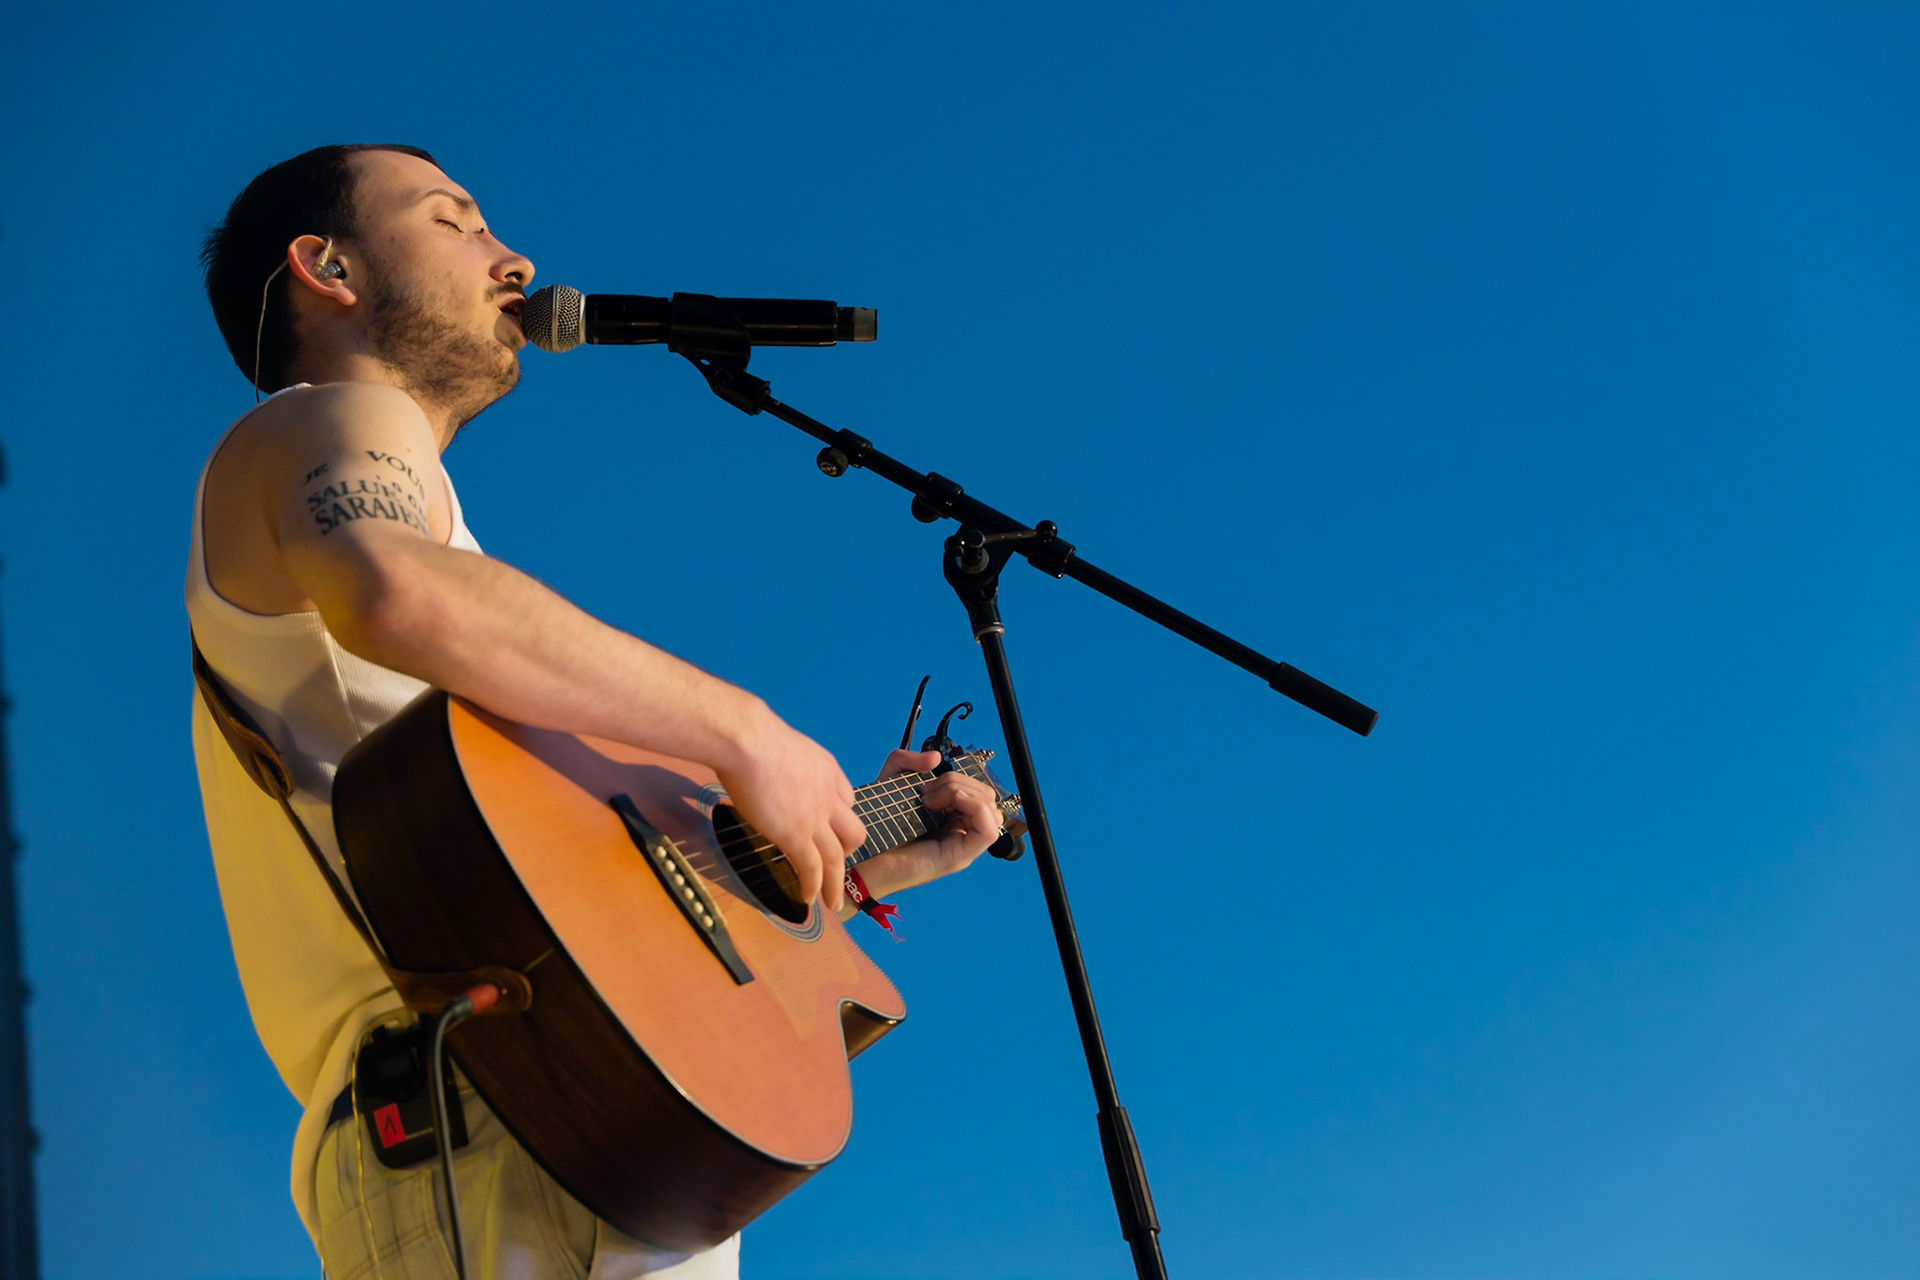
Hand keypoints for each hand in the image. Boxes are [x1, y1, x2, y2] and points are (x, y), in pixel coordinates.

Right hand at [715, 714, 864, 911]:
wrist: (748, 741)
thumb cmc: (753, 737)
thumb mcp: (784, 745)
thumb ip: (786, 762)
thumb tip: (767, 764)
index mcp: (829, 772)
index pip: (848, 801)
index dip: (841, 819)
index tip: (830, 830)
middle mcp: (830, 797)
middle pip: (855, 833)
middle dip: (848, 852)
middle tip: (835, 866)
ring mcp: (815, 819)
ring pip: (837, 859)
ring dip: (834, 884)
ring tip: (833, 903)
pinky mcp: (795, 835)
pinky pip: (811, 868)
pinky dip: (813, 887)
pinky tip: (809, 899)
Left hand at [851, 749, 1002, 900]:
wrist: (861, 858)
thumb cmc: (876, 827)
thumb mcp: (890, 781)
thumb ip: (907, 761)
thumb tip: (935, 758)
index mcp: (950, 816)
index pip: (979, 792)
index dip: (959, 778)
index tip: (928, 783)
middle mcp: (960, 831)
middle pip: (987, 797)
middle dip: (959, 783)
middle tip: (927, 794)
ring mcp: (962, 845)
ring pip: (991, 810)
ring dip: (964, 793)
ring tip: (932, 801)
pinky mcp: (959, 857)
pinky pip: (989, 831)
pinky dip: (976, 808)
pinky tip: (953, 801)